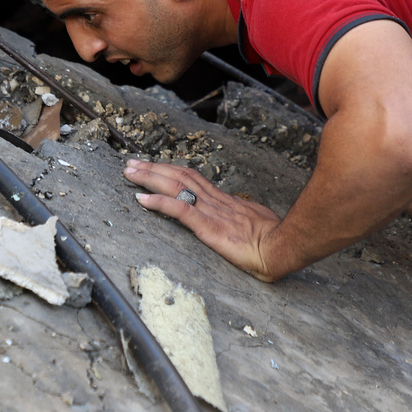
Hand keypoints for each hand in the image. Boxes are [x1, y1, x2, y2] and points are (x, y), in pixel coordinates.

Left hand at [124, 159, 284, 281]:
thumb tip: (233, 218)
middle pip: (179, 176)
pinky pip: (180, 210)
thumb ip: (237, 218)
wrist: (282, 248)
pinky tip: (142, 198)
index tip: (152, 165)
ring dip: (149, 177)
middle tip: (131, 163)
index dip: (170, 169)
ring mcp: (211, 212)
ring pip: (176, 186)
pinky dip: (158, 202)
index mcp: (224, 200)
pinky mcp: (209, 227)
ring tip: (130, 173)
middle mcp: (214, 201)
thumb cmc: (273, 240)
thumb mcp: (252, 223)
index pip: (192, 177)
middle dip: (153, 168)